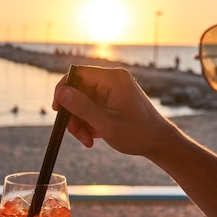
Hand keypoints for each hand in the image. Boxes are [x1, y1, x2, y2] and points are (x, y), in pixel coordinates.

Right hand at [53, 66, 168, 157]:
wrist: (159, 143)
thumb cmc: (138, 134)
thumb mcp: (106, 124)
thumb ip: (82, 108)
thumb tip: (61, 92)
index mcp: (114, 79)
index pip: (78, 73)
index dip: (64, 89)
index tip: (58, 109)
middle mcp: (113, 80)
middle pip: (79, 90)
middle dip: (74, 113)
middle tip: (75, 134)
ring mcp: (113, 90)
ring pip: (83, 101)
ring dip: (80, 122)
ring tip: (87, 140)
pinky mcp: (113, 100)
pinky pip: (92, 107)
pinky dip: (89, 122)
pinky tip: (94, 137)